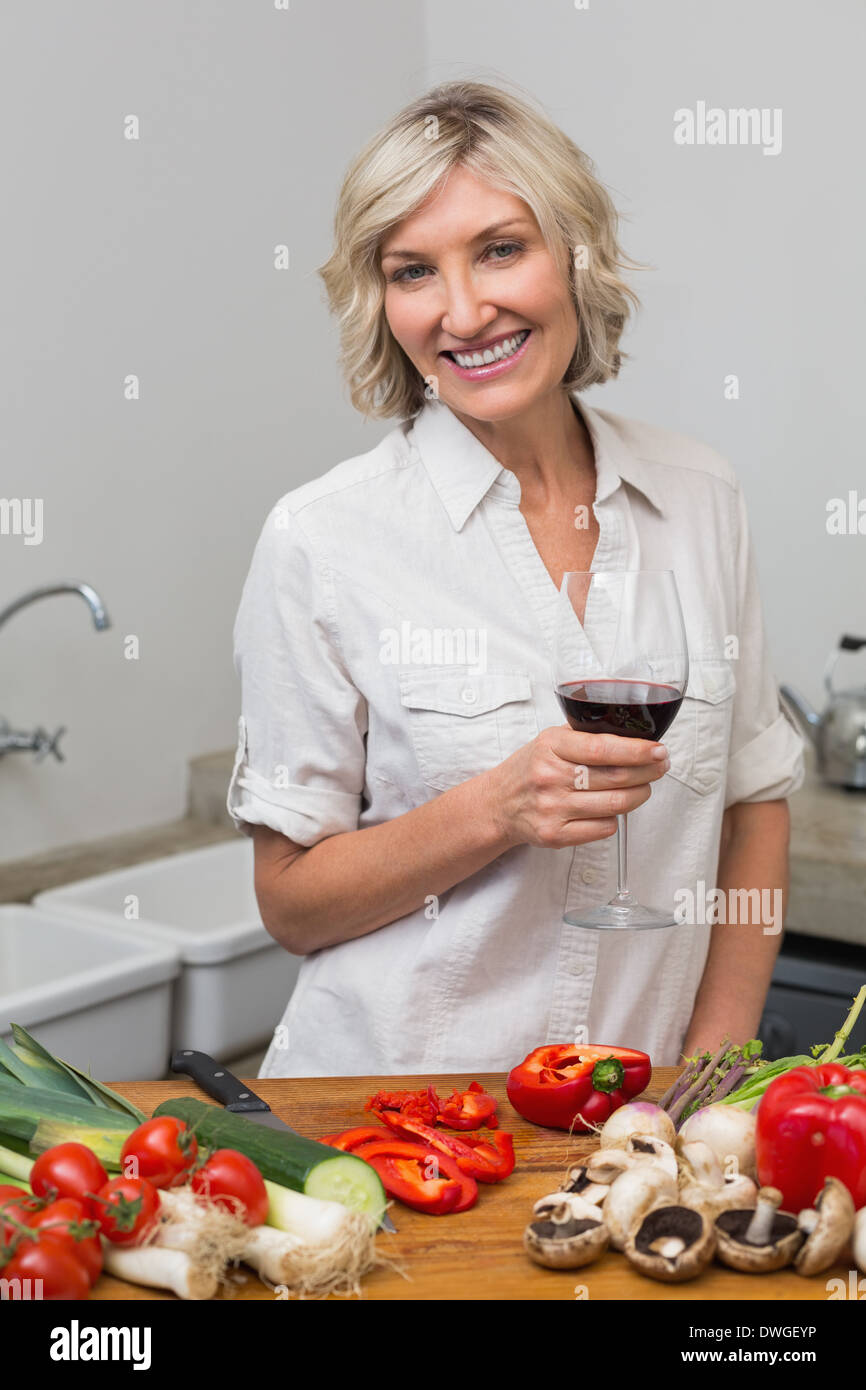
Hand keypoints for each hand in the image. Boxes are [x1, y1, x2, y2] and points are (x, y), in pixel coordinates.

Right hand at [482, 725, 670, 850]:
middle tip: (660, 767)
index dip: (637, 751)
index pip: (602, 748)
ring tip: (643, 787)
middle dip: (648, 772)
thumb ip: (584, 735)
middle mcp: (549, 777)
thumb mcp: (549, 741)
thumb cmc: (530, 769)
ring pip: (615, 805)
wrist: (498, 804)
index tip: (659, 750)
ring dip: (639, 795)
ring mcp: (552, 808)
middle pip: (615, 777)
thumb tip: (634, 735)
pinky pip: (603, 828)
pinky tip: (613, 808)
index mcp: (550, 746)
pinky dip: (616, 818)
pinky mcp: (555, 835)